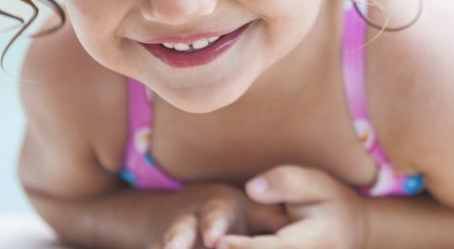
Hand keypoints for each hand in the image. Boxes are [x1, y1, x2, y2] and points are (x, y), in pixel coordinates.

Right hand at [149, 183, 288, 248]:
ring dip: (160, 246)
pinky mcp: (156, 248)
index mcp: (215, 210)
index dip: (213, 226)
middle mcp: (187, 224)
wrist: (175, 214)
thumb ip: (272, 218)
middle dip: (176, 238)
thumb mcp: (251, 209)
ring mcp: (169, 241)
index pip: (215, 215)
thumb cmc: (227, 213)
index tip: (215, 237)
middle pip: (178, 230)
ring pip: (159, 245)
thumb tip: (297, 224)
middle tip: (174, 247)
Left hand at [215, 166, 367, 248]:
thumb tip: (250, 189)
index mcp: (315, 242)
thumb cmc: (330, 201)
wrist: (352, 230)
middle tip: (207, 246)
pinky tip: (225, 247)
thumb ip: (285, 182)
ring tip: (209, 248)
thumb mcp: (316, 183)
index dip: (243, 247)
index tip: (218, 240)